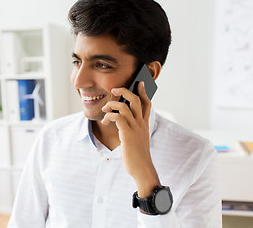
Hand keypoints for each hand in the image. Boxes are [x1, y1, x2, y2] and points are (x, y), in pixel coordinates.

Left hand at [101, 81, 159, 196]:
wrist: (142, 168)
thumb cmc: (137, 155)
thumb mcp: (138, 139)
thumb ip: (134, 128)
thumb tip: (123, 121)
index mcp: (144, 124)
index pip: (147, 103)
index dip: (144, 92)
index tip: (139, 83)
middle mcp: (141, 123)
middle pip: (136, 99)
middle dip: (124, 91)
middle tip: (114, 89)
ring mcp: (135, 128)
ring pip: (124, 106)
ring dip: (111, 105)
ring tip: (105, 110)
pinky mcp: (127, 134)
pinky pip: (117, 117)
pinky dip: (109, 116)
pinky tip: (105, 121)